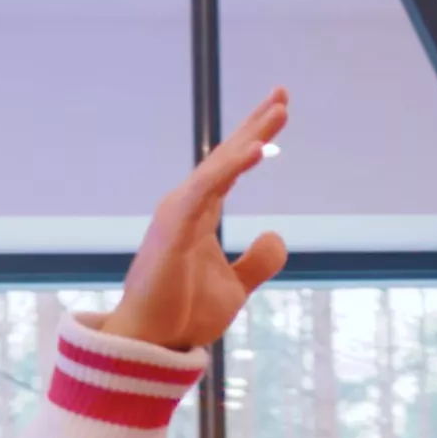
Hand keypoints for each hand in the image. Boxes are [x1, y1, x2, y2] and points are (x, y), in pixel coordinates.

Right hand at [102, 89, 291, 350]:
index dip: (256, 137)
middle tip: (283, 93)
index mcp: (201, 213)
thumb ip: (258, 261)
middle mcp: (187, 205)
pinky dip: (230, 169)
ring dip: (249, 138)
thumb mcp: (236, 287)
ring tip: (279, 113)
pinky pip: (206, 191)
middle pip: (226, 155)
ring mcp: (178, 214)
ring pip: (218, 166)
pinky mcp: (173, 229)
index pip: (232, 166)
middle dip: (256, 123)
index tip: (280, 108)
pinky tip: (256, 151)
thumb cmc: (184, 313)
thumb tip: (277, 235)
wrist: (152, 344)